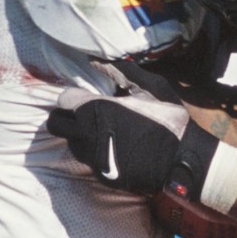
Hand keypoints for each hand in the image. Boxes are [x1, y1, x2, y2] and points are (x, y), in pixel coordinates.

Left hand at [46, 86, 236, 215]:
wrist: (181, 162)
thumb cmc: (169, 121)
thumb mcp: (153, 88)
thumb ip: (124, 73)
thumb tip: (103, 62)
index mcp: (96, 110)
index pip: (63, 99)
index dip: (74, 96)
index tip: (86, 97)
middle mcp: (86, 134)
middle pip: (56, 123)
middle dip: (65, 116)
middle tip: (83, 114)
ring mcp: (92, 157)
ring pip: (70, 143)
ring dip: (80, 135)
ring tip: (102, 131)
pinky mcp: (100, 174)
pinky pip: (88, 159)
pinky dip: (94, 152)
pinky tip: (114, 147)